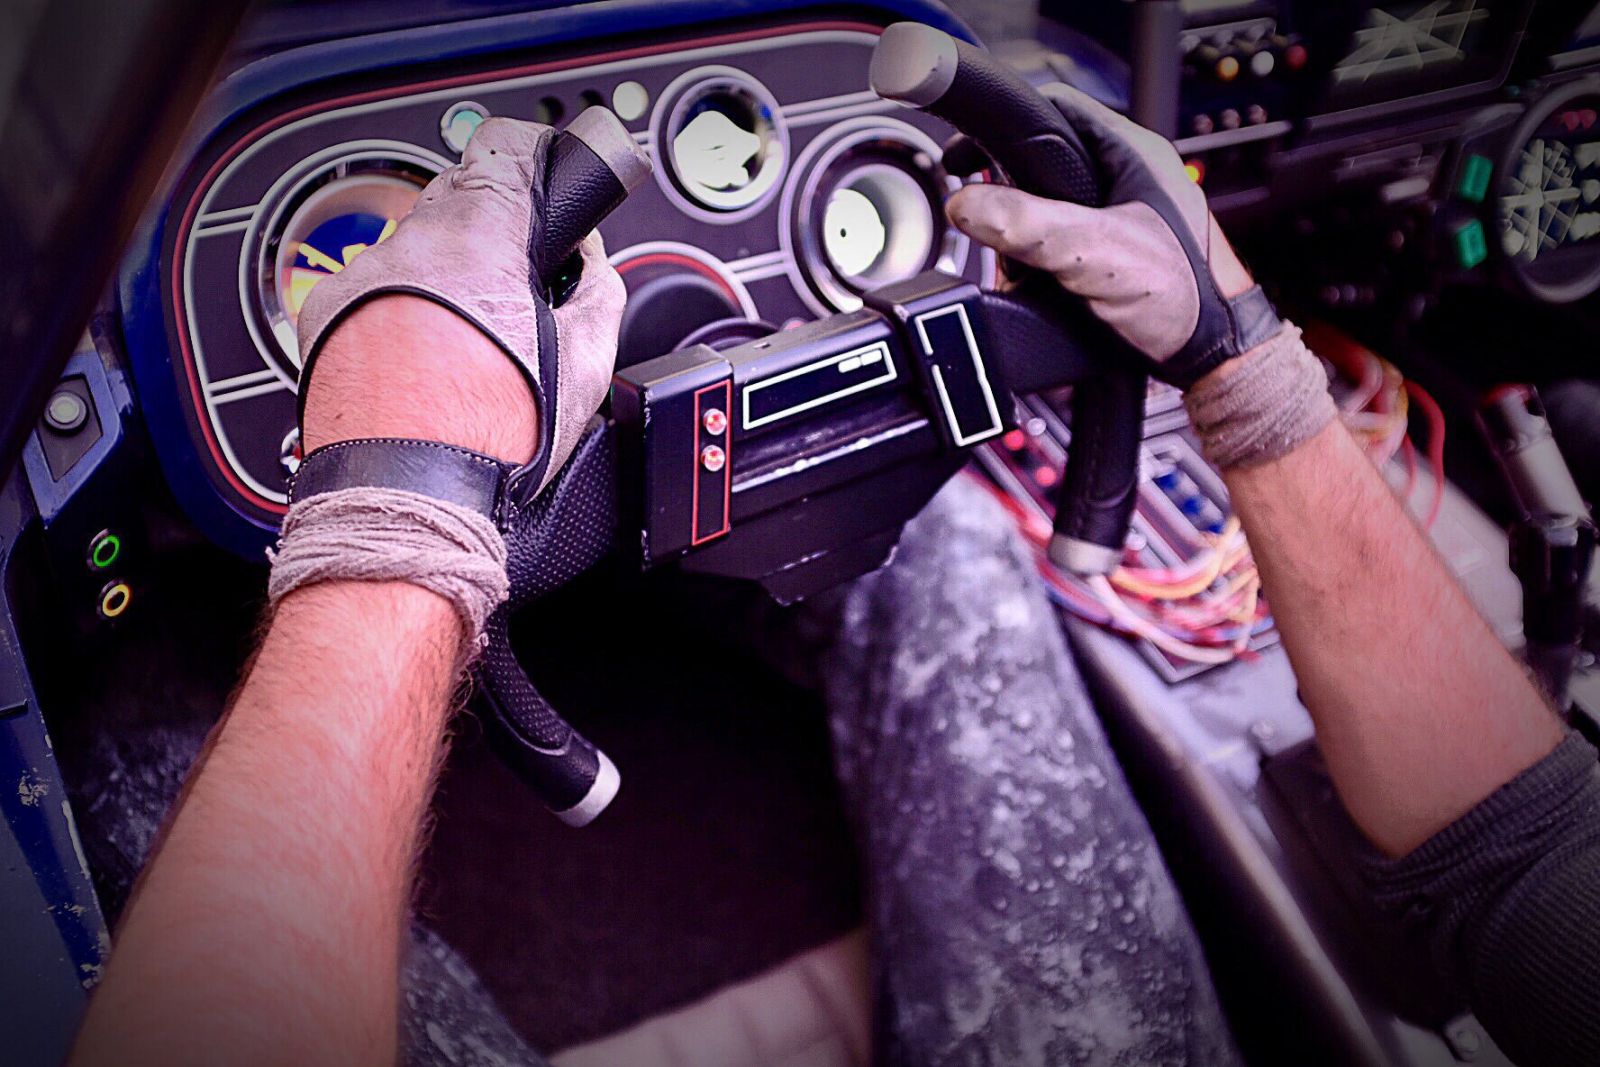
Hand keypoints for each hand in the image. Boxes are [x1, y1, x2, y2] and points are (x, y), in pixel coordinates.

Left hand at [297, 117, 624, 485]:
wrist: (411, 499)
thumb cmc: (490, 441)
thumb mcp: (587, 360)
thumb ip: (595, 285)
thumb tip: (588, 260)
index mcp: (478, 238)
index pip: (505, 145)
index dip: (533, 159)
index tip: (544, 181)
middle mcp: (409, 244)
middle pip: (457, 200)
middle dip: (491, 234)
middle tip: (516, 292)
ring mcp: (359, 278)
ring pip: (413, 251)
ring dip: (442, 281)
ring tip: (467, 348)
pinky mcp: (323, 315)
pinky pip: (372, 293)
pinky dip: (398, 315)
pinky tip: (423, 365)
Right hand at [945, 84, 1270, 388]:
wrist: (1215, 353)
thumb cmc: (1185, 297)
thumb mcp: (1092, 253)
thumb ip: (1026, 225)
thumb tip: (967, 205)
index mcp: (1133, 152)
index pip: (1055, 111)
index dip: (1006, 130)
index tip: (968, 157)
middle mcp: (1130, 175)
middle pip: (1046, 162)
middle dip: (1009, 194)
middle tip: (990, 222)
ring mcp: (1126, 213)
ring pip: (1052, 205)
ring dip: (1025, 235)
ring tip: (1018, 262)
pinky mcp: (1120, 248)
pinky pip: (1064, 240)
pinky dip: (1042, 259)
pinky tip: (1038, 280)